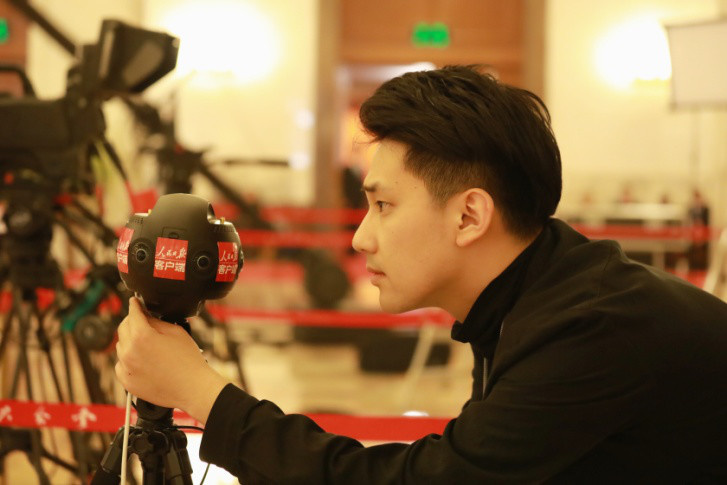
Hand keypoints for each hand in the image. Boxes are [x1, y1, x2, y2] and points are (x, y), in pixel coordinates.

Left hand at [115, 297, 228, 422]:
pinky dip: (128, 360)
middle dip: (131, 321)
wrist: (192, 387)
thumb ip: (156, 322)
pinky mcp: (127, 382)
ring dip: (130, 341)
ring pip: (121, 347)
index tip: (134, 301)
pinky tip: (143, 361)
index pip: (133, 314)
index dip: (134, 304)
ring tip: (146, 344)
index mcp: (141, 336)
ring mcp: (126, 368)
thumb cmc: (188, 360)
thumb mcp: (175, 331)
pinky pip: (121, 365)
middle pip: (123, 329)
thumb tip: (145, 317)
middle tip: (141, 320)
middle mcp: (129, 352)